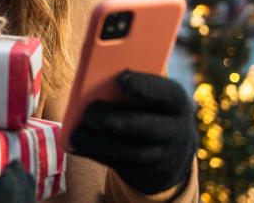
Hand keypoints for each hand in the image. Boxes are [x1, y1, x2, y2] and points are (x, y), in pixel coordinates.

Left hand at [70, 70, 196, 194]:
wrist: (171, 150)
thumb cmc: (149, 109)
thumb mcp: (151, 97)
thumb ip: (131, 87)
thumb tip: (95, 82)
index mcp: (177, 103)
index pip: (168, 94)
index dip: (146, 86)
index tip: (122, 78)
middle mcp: (177, 131)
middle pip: (148, 127)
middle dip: (117, 120)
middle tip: (89, 113)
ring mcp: (164, 156)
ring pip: (133, 152)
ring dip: (101, 143)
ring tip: (76, 134)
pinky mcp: (148, 174)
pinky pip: (121, 165)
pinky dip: (97, 155)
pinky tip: (76, 145)